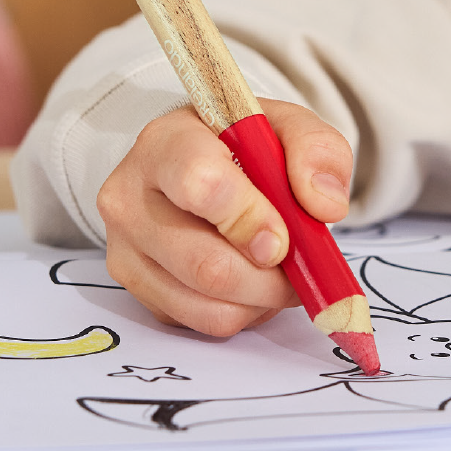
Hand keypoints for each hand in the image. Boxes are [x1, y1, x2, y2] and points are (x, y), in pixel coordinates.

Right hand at [97, 97, 354, 336]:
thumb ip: (317, 152)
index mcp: (166, 143)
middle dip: (270, 278)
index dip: (250, 219)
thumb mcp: (287, 127)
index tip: (284, 237)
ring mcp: (125, 249)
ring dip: (262, 301)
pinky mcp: (135, 290)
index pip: (201, 185)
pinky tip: (249, 281)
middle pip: (207, 265)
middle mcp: (129, 198)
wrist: (196, 163)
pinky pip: (201, 323)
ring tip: (277, 271)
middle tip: (298, 265)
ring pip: (208, 306)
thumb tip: (325, 206)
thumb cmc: (241, 146)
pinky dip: (241, 313)